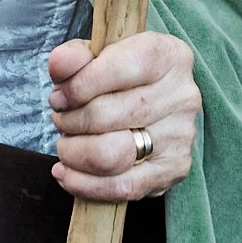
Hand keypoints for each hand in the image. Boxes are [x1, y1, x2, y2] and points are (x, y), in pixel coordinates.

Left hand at [47, 33, 199, 201]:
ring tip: (67, 144)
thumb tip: (60, 63)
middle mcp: (182, 94)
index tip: (60, 96)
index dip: (78, 86)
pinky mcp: (174, 169)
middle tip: (62, 119)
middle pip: (106, 115)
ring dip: (74, 152)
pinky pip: (122, 187)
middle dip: (70, 121)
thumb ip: (76, 56)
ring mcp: (181, 134)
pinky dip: (84, 184)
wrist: (156, 103)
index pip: (118, 68)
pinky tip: (68, 172)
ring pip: (111, 155)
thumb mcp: (99, 56)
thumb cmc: (122, 77)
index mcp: (168, 55)